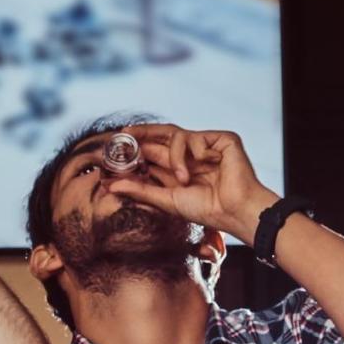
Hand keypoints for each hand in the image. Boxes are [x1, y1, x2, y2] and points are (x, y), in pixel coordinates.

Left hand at [108, 123, 280, 241]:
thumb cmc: (205, 209)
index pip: (151, 151)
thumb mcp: (166, 199)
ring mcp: (206, 146)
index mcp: (176, 168)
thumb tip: (110, 186)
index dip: (134, 147)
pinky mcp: (223, 140)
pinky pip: (198, 137)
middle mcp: (190, 155)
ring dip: (176, 157)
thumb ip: (139, 190)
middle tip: (125, 133)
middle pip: (161, 135)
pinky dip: (198, 153)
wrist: (233, 211)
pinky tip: (211, 166)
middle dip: (142, 133)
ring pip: (177, 136)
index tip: (112, 144)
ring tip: (184, 179)